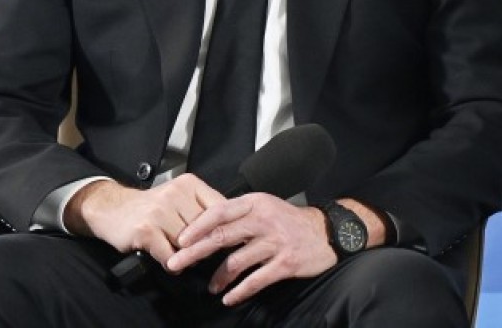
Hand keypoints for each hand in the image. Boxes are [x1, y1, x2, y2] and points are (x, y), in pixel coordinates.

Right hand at [64, 174, 224, 265]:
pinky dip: (171, 264)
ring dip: (187, 257)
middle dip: (204, 245)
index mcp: (188, 184)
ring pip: (189, 245)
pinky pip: (170, 256)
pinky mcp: (146, 230)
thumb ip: (202, 209)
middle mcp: (175, 194)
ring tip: (182, 257)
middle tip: (202, 253)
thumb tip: (230, 230)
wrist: (111, 208)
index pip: (220, 208)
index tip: (231, 240)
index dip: (226, 228)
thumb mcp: (179, 198)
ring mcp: (159, 211)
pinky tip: (168, 261)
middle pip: (205, 229)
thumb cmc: (149, 207)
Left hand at [165, 193, 335, 305]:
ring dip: (218, 277)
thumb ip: (239, 214)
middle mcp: (263, 220)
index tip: (180, 240)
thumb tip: (206, 227)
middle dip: (195, 252)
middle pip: (221, 236)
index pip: (219, 212)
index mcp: (255, 203)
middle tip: (176, 263)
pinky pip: (256, 280)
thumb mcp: (265, 206)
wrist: (325, 232)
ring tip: (210, 287)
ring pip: (236, 261)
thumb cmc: (290, 220)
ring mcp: (275, 242)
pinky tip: (229, 297)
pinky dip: (239, 291)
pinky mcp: (285, 263)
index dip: (197, 226)